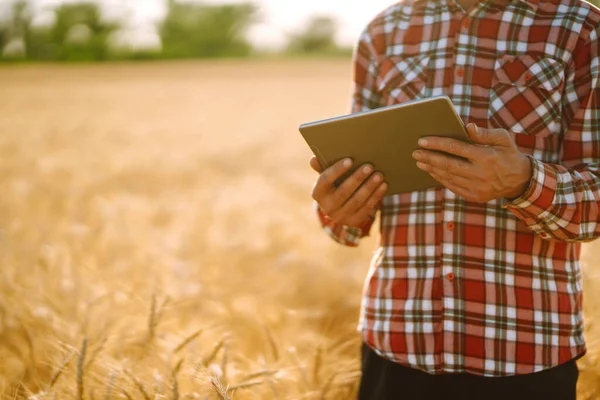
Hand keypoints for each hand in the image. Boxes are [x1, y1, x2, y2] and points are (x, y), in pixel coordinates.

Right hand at [310, 157, 386, 227]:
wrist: (341, 207)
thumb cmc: (335, 184)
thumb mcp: (328, 177)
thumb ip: (322, 167)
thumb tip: (313, 159)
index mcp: (318, 193)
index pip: (325, 180)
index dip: (337, 170)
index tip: (350, 160)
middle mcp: (327, 207)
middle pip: (343, 191)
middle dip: (357, 178)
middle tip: (369, 166)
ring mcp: (340, 217)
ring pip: (357, 201)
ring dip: (369, 187)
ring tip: (379, 175)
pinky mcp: (353, 222)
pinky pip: (366, 209)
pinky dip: (376, 196)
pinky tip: (383, 185)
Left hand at [412, 123, 531, 202]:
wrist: (520, 180)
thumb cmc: (508, 153)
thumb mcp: (503, 138)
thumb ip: (484, 133)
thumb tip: (468, 126)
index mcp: (486, 156)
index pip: (456, 148)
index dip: (437, 144)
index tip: (422, 141)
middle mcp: (480, 173)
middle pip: (448, 165)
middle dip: (429, 158)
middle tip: (415, 153)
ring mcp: (477, 187)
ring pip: (448, 177)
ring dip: (431, 169)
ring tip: (420, 161)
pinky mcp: (475, 197)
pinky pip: (453, 187)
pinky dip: (441, 179)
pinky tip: (432, 171)